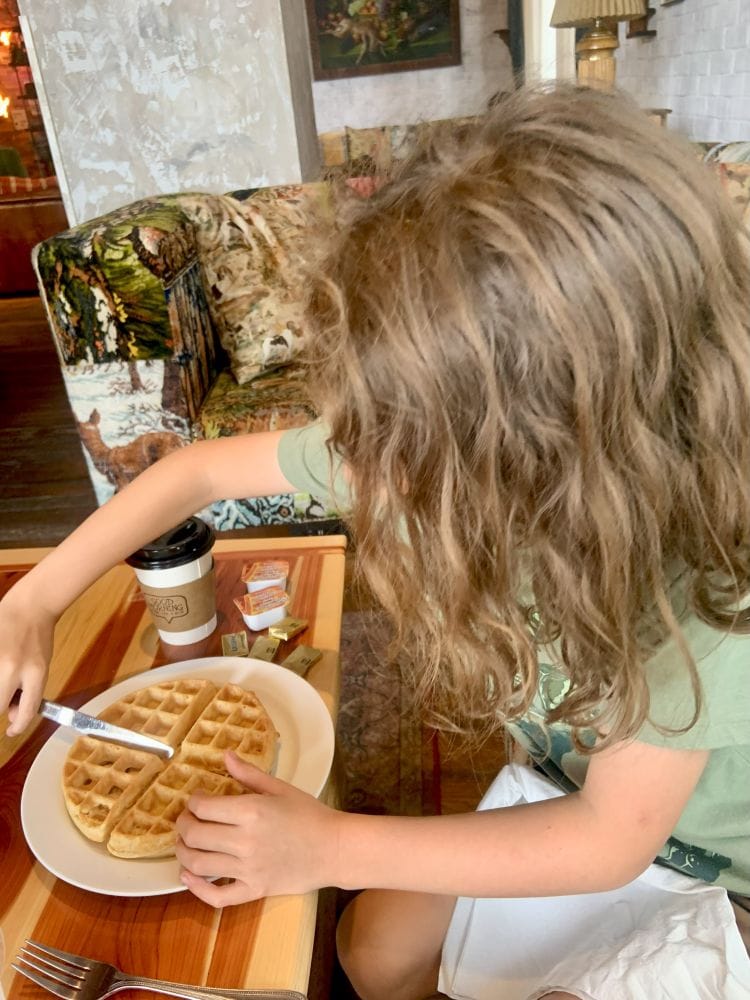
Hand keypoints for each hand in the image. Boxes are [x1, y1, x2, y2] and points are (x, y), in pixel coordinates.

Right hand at [0, 583, 54, 735]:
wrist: (29, 607)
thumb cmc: (36, 638)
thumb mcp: (41, 666)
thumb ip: (30, 691)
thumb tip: (14, 716)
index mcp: (35, 672)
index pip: (28, 709)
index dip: (19, 725)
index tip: (13, 731)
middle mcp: (13, 667)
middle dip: (2, 704)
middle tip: (7, 692)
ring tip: (5, 674)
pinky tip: (2, 665)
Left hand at [175, 751, 340, 906]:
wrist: (334, 848)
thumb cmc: (309, 814)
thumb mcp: (280, 788)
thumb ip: (249, 773)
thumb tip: (225, 756)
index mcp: (251, 811)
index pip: (203, 807)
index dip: (192, 802)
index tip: (196, 800)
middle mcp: (245, 841)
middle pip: (195, 835)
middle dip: (182, 825)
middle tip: (185, 820)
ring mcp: (248, 869)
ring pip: (198, 865)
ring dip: (183, 853)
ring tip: (184, 844)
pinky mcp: (254, 890)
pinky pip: (216, 897)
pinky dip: (196, 889)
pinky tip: (188, 877)